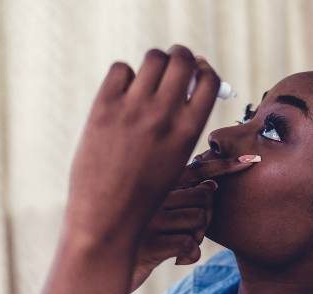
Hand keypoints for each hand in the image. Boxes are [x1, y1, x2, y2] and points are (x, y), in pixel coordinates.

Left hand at [36, 45, 220, 293]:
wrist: (108, 217)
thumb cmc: (146, 191)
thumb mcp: (177, 158)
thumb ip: (185, 122)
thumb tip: (189, 83)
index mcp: (188, 130)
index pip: (208, 79)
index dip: (203, 71)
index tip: (196, 74)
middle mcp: (164, 114)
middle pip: (181, 59)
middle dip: (181, 56)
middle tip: (175, 64)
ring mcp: (132, 109)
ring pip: (153, 57)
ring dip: (156, 61)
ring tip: (149, 77)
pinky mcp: (103, 107)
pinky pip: (120, 69)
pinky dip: (125, 75)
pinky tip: (124, 92)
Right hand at [130, 157, 255, 291]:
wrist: (103, 267)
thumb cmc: (139, 237)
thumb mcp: (157, 213)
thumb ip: (181, 196)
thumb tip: (212, 186)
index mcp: (155, 183)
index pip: (196, 168)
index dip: (226, 164)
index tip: (251, 159)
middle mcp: (151, 195)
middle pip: (204, 197)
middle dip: (207, 218)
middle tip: (191, 232)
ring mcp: (149, 218)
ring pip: (199, 220)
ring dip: (196, 237)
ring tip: (179, 244)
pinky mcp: (150, 244)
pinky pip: (189, 243)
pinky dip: (189, 254)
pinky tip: (176, 258)